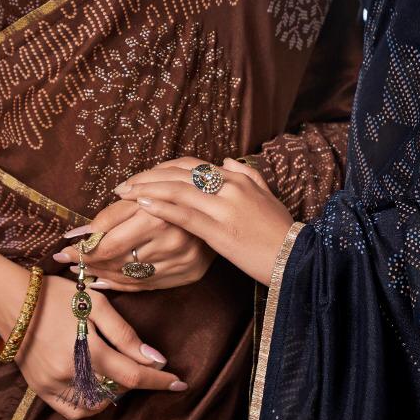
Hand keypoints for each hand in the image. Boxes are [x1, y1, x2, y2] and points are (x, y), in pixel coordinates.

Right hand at [10, 271, 187, 418]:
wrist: (13, 302)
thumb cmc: (59, 296)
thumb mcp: (97, 304)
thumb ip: (125, 334)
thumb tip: (154, 358)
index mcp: (89, 350)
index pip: (133, 375)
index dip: (159, 381)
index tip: (180, 383)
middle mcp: (72, 373)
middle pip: (117, 391)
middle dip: (135, 380)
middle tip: (138, 363)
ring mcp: (54, 385)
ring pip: (96, 404)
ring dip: (113, 393)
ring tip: (114, 370)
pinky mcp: (41, 390)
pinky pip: (72, 411)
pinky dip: (90, 404)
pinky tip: (96, 387)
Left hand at [51, 193, 215, 290]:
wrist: (220, 203)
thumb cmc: (176, 191)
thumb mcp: (143, 192)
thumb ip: (110, 213)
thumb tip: (76, 235)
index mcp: (156, 213)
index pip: (106, 239)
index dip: (81, 246)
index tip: (63, 248)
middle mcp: (170, 239)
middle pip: (115, 259)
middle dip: (85, 262)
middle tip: (65, 261)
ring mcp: (181, 260)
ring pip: (129, 275)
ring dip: (100, 274)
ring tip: (82, 270)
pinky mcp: (188, 273)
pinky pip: (147, 285)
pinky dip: (121, 285)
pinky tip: (103, 281)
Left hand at [113, 157, 294, 285]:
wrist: (296, 258)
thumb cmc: (281, 231)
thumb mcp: (266, 196)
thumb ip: (247, 175)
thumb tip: (227, 160)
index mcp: (239, 179)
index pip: (193, 166)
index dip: (164, 169)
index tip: (144, 176)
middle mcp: (230, 186)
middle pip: (179, 173)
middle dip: (148, 176)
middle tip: (124, 184)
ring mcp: (225, 207)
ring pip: (177, 190)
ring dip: (146, 188)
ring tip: (124, 193)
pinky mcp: (220, 231)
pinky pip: (184, 214)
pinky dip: (160, 206)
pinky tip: (142, 205)